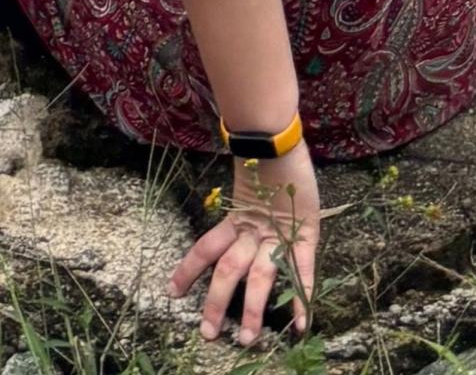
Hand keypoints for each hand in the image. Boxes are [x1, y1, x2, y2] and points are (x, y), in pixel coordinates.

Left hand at [168, 143, 319, 345]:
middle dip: (216, 302)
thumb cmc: (265, 160)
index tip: (172, 291)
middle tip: (207, 333)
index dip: (188, 270)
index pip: (204, 248)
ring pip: (260, 276)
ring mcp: (277, 234)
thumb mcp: (246, 187)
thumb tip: (228, 216)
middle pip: (228, 270)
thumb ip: (238, 208)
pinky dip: (302, 298)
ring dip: (252, 309)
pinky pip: (302, 271)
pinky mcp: (303, 234)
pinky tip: (300, 324)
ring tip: (246, 338)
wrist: (278, 138)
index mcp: (235, 220)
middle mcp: (251, 231)